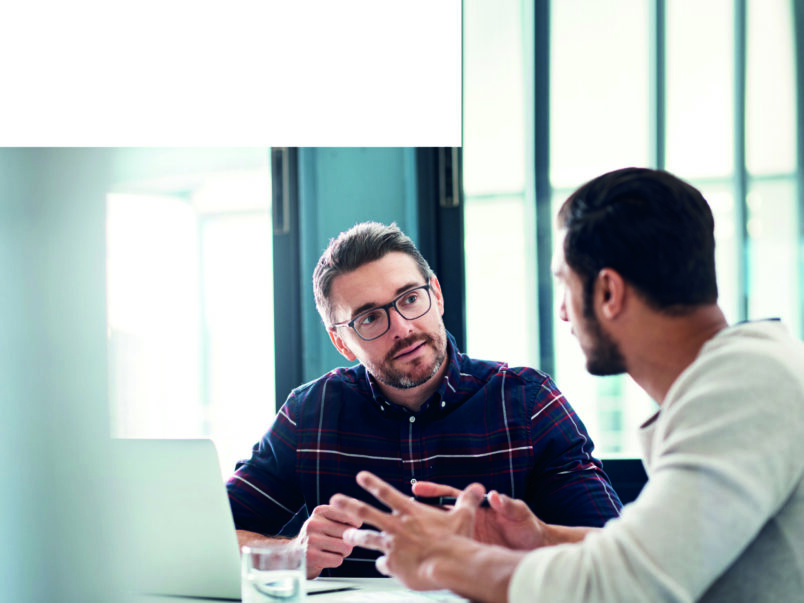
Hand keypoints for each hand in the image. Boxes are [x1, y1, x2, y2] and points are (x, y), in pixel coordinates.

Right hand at [296, 504, 361, 577]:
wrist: (294, 555)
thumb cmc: (317, 537)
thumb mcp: (326, 520)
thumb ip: (343, 514)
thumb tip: (359, 512)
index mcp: (320, 511)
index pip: (349, 515)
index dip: (355, 524)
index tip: (351, 528)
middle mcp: (314, 523)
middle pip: (349, 533)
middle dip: (348, 541)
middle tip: (336, 542)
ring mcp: (311, 540)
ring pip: (346, 547)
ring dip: (343, 552)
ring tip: (331, 550)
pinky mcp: (311, 557)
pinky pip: (338, 560)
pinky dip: (335, 561)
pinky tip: (325, 558)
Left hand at [330, 471, 485, 590]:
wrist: (451, 565)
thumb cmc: (457, 541)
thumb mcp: (463, 516)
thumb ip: (467, 500)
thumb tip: (478, 488)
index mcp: (410, 512)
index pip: (387, 493)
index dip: (372, 483)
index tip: (360, 476)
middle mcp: (397, 527)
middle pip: (366, 513)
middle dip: (348, 505)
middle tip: (335, 500)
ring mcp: (393, 546)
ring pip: (368, 539)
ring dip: (355, 537)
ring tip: (346, 537)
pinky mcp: (393, 566)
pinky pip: (383, 565)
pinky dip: (383, 565)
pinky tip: (382, 567)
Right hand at [412, 481, 549, 549]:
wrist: (536, 549)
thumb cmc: (528, 528)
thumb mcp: (520, 513)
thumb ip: (508, 504)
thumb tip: (494, 496)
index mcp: (478, 508)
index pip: (451, 495)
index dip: (433, 491)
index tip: (417, 488)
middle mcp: (469, 521)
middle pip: (439, 515)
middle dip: (418, 512)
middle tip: (399, 510)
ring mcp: (469, 537)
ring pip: (441, 535)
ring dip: (424, 534)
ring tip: (402, 537)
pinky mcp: (471, 552)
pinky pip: (452, 552)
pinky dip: (438, 555)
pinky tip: (423, 558)